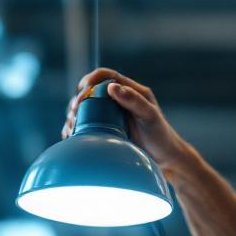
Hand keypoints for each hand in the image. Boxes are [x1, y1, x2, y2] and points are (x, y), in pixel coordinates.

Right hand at [63, 68, 191, 171]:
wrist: (164, 159)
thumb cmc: (161, 136)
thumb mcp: (150, 117)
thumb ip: (133, 101)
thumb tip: (111, 87)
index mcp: (130, 91)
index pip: (106, 76)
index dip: (91, 79)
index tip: (83, 91)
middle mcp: (117, 101)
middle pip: (90, 92)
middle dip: (78, 100)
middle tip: (74, 113)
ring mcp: (110, 116)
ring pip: (84, 109)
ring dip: (73, 115)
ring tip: (72, 126)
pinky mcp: (105, 131)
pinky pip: (85, 126)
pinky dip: (75, 129)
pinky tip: (70, 135)